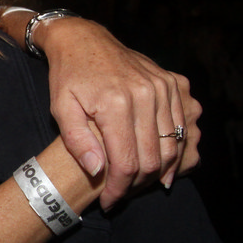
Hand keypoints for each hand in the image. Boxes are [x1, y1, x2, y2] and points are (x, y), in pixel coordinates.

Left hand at [4, 12, 200, 207]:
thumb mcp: (61, 108)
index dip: (119, 189)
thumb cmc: (69, 76)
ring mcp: (164, 87)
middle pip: (153, 158)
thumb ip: (77, 141)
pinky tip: (159, 167)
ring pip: (172, 146)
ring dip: (158, 172)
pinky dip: (173, 151)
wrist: (85, 40)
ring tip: (137, 185)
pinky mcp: (174, 83)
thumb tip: (97, 171)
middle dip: (137, 185)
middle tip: (121, 195)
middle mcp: (146, 94)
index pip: (126, 162)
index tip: (108, 202)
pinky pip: (182, 126)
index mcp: (116, 102)